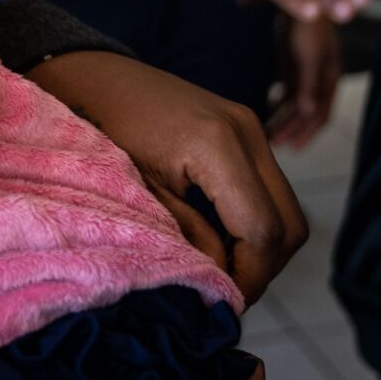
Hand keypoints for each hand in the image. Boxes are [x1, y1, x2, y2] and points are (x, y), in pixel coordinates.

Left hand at [24, 50, 307, 303]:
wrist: (91, 74)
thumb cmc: (99, 129)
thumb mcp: (137, 193)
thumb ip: (186, 238)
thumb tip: (222, 285)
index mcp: (216, 144)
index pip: (262, 230)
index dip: (249, 278)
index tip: (222, 304)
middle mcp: (247, 131)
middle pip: (289, 225)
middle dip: (263, 269)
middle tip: (224, 293)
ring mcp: (251, 127)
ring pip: (287, 210)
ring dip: (262, 248)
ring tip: (220, 270)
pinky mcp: (246, 130)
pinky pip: (270, 190)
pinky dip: (255, 222)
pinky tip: (220, 239)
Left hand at [266, 17, 340, 149]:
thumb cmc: (307, 24)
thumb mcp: (309, 54)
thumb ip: (309, 84)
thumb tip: (310, 114)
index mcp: (330, 78)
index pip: (321, 114)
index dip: (307, 132)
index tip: (291, 148)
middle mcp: (321, 78)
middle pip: (307, 112)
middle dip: (291, 129)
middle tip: (271, 145)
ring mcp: (308, 72)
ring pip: (296, 104)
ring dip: (283, 119)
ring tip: (266, 135)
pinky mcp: (294, 65)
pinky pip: (288, 92)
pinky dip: (279, 104)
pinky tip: (266, 112)